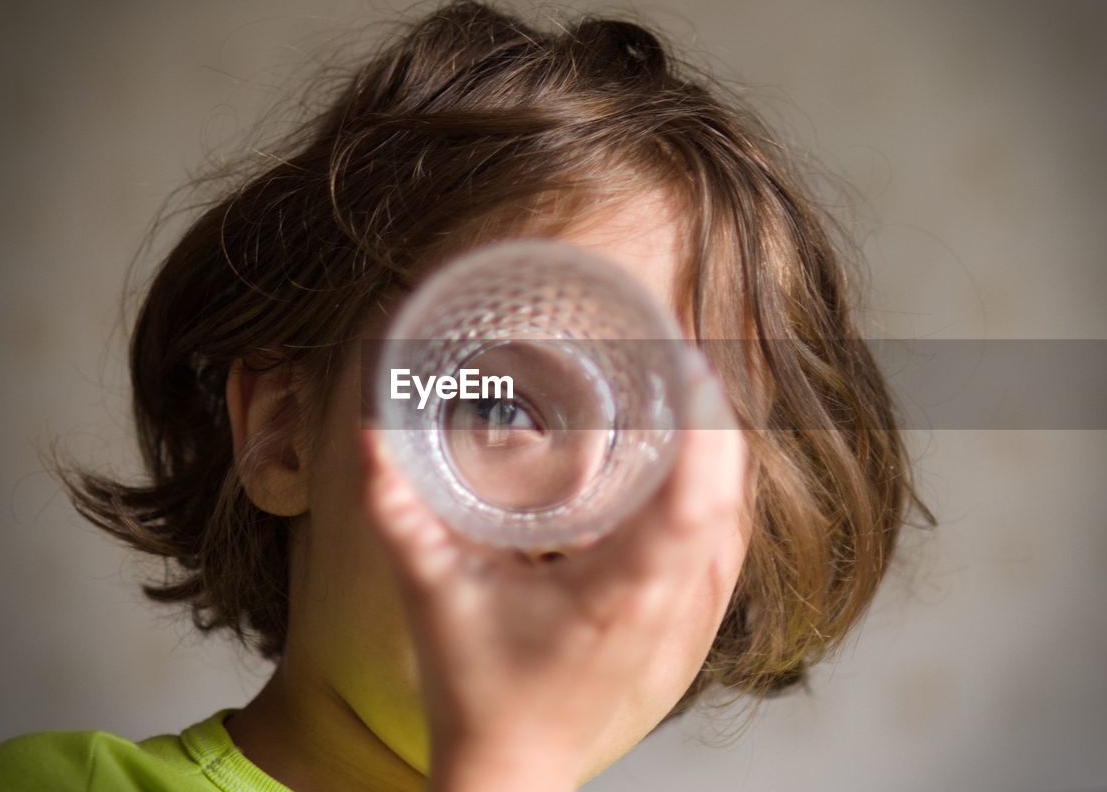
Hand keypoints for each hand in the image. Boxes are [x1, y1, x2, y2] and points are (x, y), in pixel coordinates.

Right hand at [359, 360, 745, 791]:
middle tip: (680, 355)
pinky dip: (721, 494)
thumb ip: (397, 512)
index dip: (704, 428)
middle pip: (726, 497)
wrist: (513, 767)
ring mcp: (688, 621)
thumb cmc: (477, 690)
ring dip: (722, 453)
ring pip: (736, 519)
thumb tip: (371, 435)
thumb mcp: (431, 594)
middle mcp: (668, 605)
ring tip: (689, 392)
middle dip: (714, 419)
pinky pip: (728, 546)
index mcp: (617, 594)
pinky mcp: (689, 629)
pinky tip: (698, 463)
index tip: (687, 365)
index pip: (692, 504)